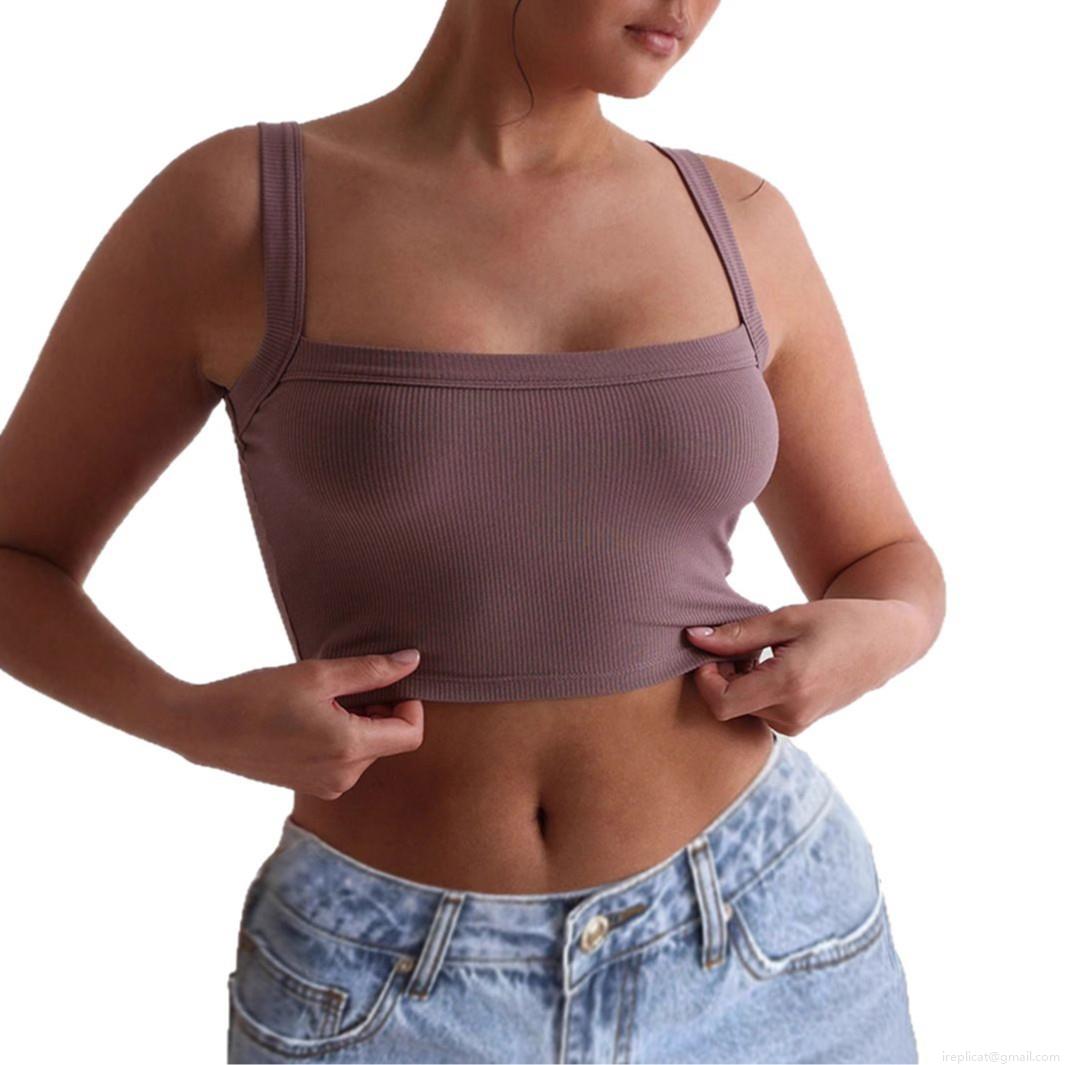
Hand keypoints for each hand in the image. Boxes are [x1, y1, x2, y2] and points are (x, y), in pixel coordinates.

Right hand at [168, 650, 424, 798]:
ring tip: (316, 703)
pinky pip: (344, 760)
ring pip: (366, 749)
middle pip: (388, 740)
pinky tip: (305, 719)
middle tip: (338, 688)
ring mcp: (327, 786)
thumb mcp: (318, 675)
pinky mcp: (310, 786)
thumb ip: (371, 670)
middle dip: (376, 711)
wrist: (202, 728)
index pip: (411, 734)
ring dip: (356, 723)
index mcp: (349, 748)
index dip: (407, 704)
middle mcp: (344, 776)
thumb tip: (412, 661)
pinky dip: (339, 737)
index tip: (381, 683)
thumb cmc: (257, 696)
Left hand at [684, 599, 925, 734]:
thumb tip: (693, 638)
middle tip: (743, 643)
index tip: (713, 651)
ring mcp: (798, 724)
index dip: (706, 678)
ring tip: (763, 651)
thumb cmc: (840, 621)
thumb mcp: (788, 619)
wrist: (887, 642)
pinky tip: (773, 664)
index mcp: (790, 685)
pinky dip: (755, 689)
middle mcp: (793, 714)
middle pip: (729, 705)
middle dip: (723, 675)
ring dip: (739, 681)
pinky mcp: (800, 724)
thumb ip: (738, 633)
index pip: (721, 703)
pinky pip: (759, 711)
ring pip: (743, 709)